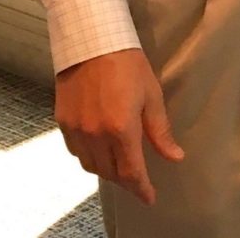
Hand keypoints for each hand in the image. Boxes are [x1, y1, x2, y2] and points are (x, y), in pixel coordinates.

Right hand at [55, 48, 184, 203]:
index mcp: (121, 129)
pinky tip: (100, 148)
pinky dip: (90, 156)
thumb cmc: (128, 64)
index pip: (131, 172)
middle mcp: (95, 135)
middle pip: (110, 172)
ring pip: (91, 166)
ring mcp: (76, 131)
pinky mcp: (63, 123)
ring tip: (121, 164)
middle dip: (126, 180)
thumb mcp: (152, 94)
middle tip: (139, 178)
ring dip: (107, 169)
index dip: (141, 189)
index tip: (150, 198)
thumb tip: (175, 157)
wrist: (93, 41)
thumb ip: (160, 130)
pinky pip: (77, 152)